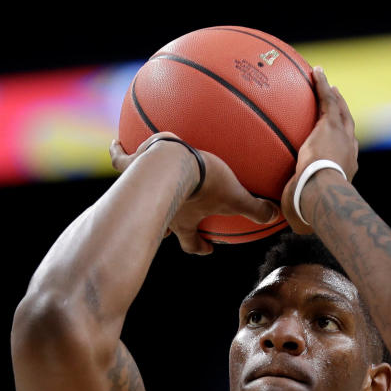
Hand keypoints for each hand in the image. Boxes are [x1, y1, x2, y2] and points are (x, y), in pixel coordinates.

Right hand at [110, 134, 279, 254]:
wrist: (172, 162)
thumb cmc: (204, 182)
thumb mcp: (235, 196)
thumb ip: (254, 208)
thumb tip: (275, 215)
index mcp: (185, 221)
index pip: (191, 243)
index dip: (198, 247)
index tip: (206, 247)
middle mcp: (162, 210)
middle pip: (160, 226)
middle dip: (163, 228)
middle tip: (167, 223)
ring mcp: (143, 190)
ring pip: (135, 196)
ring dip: (138, 193)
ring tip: (136, 184)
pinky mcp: (131, 165)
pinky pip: (120, 159)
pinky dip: (117, 152)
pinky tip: (115, 142)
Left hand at [281, 67, 359, 233]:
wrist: (321, 193)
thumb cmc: (312, 207)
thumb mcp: (301, 209)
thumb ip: (291, 208)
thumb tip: (276, 218)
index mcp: (345, 170)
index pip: (344, 153)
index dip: (340, 143)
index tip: (335, 137)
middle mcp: (349, 151)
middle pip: (348, 128)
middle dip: (342, 115)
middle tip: (336, 103)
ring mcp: (342, 137)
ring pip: (340, 112)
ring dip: (334, 97)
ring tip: (328, 84)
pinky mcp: (331, 125)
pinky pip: (327, 100)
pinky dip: (323, 85)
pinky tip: (316, 71)